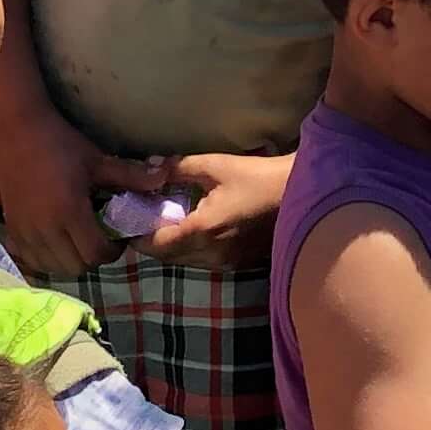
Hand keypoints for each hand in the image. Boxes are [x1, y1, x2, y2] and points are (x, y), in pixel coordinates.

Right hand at [0, 89, 165, 282]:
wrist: (18, 132)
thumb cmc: (61, 144)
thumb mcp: (98, 160)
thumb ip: (131, 176)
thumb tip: (165, 178)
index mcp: (69, 212)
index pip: (96, 254)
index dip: (113, 250)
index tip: (118, 236)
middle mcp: (46, 228)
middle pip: (77, 267)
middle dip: (93, 257)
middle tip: (100, 238)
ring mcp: (25, 232)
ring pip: (54, 268)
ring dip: (71, 260)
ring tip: (78, 239)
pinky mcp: (12, 230)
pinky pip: (33, 260)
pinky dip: (47, 258)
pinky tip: (56, 241)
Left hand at [146, 149, 291, 274]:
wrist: (304, 195)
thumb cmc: (260, 177)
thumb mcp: (217, 166)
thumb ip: (179, 168)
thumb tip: (151, 165)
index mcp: (203, 230)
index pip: (156, 244)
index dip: (136, 233)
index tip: (127, 217)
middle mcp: (211, 254)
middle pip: (167, 256)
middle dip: (151, 239)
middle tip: (142, 217)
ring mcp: (226, 263)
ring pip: (184, 261)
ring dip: (171, 245)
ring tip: (164, 221)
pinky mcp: (238, 264)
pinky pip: (203, 261)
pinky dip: (190, 248)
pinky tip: (191, 227)